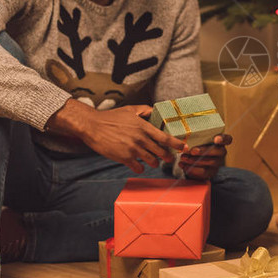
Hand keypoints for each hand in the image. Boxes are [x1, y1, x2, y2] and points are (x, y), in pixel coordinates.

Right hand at [46, 99, 188, 173]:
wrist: (93, 126)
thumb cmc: (111, 117)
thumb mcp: (129, 110)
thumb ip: (144, 110)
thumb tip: (153, 110)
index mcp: (144, 127)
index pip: (166, 138)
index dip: (177, 144)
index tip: (185, 148)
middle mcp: (141, 139)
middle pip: (161, 152)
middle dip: (168, 156)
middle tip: (169, 158)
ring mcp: (133, 149)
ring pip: (152, 161)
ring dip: (155, 162)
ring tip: (154, 161)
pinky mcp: (124, 158)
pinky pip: (138, 167)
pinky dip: (141, 168)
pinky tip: (139, 165)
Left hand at [178, 133, 231, 180]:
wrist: (192, 160)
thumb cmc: (195, 145)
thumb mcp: (196, 139)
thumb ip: (194, 137)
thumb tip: (184, 140)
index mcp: (220, 141)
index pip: (227, 139)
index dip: (223, 139)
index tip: (216, 139)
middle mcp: (221, 152)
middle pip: (218, 151)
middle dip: (204, 151)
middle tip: (192, 151)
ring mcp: (217, 163)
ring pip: (210, 162)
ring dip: (195, 160)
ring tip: (183, 157)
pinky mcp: (210, 173)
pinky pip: (203, 172)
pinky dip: (192, 169)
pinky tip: (183, 165)